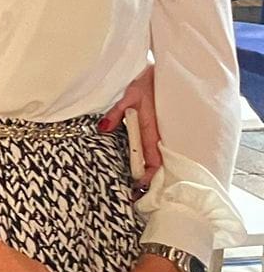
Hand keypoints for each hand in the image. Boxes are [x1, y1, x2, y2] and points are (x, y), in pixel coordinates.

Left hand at [98, 64, 161, 182]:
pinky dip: (152, 162)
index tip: (136, 189)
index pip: (154, 162)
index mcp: (153, 131)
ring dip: (151, 174)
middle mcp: (161, 136)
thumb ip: (116, 114)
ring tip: (139, 190)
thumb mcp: (129, 96)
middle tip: (136, 198)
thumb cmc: (147, 84)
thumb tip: (103, 129)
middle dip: (149, 182)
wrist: (167, 73)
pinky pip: (159, 151)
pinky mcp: (162, 131)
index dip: (146, 177)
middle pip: (158, 166)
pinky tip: (144, 170)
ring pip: (160, 160)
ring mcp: (163, 135)